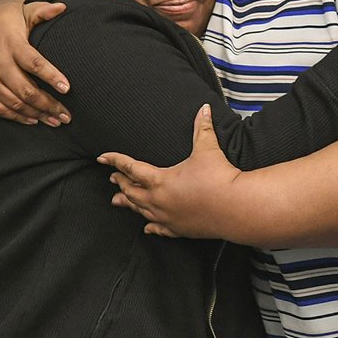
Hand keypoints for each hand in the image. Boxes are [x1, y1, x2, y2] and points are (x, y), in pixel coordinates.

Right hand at [0, 0, 71, 125]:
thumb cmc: (1, 21)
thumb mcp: (21, 11)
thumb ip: (42, 11)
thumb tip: (62, 8)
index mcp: (11, 43)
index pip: (33, 63)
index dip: (50, 76)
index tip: (67, 88)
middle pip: (25, 89)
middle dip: (48, 104)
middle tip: (67, 115)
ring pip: (14, 103)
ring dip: (36, 114)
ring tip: (56, 120)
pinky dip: (17, 117)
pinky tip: (34, 120)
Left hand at [98, 104, 240, 238]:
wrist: (235, 207)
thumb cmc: (219, 178)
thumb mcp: (207, 149)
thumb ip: (202, 128)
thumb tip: (204, 108)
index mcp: (160, 180)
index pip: (131, 168)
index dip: (115, 160)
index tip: (102, 158)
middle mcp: (158, 201)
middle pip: (131, 191)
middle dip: (121, 182)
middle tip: (113, 177)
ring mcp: (167, 217)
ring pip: (140, 210)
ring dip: (128, 203)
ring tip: (117, 201)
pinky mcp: (179, 229)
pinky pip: (159, 228)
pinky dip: (150, 226)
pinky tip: (146, 227)